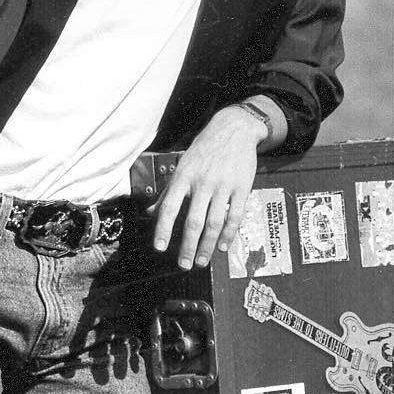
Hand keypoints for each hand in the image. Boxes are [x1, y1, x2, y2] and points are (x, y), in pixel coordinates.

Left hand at [150, 105, 266, 269]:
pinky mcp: (242, 187)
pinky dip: (229, 234)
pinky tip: (223, 246)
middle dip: (187, 246)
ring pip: (214, 222)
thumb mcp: (182, 165)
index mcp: (184, 176)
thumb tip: (152, 211)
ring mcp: (223, 185)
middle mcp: (202, 182)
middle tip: (184, 265)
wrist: (234, 128)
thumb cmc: (205, 148)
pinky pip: (235, 216)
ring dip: (207, 246)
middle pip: (193, 221)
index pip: (170, 207)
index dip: (163, 229)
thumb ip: (169, 190)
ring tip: (201, 261)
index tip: (160, 248)